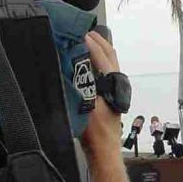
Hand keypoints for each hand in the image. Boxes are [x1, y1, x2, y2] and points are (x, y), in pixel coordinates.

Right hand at [81, 32, 121, 158]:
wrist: (103, 151)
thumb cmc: (94, 133)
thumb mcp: (81, 105)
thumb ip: (75, 84)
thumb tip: (65, 65)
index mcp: (112, 82)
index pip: (100, 54)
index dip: (86, 41)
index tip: (73, 31)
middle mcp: (117, 83)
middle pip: (109, 53)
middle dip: (95, 39)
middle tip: (77, 30)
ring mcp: (115, 89)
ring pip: (108, 61)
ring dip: (97, 49)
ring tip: (80, 41)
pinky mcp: (110, 95)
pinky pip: (105, 71)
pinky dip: (96, 60)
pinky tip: (82, 61)